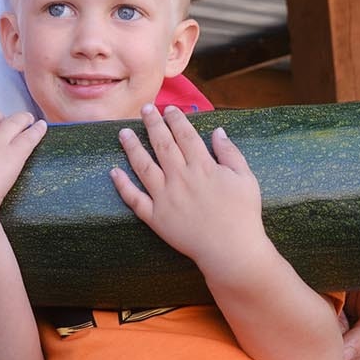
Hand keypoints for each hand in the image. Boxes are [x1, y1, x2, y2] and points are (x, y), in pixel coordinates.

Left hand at [110, 103, 264, 265]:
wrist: (232, 250)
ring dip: (132, 147)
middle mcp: (180, 178)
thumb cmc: (243, 214)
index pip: (185, 134)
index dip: (176, 119)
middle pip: (162, 144)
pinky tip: (114, 171)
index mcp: (202, 166)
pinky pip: (134, 199)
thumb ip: (229, 152)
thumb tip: (217, 131)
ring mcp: (165, 198)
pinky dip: (122, 185)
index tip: (168, 108)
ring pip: (143, 166)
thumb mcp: (245, 178)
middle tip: (145, 109)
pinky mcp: (156, 217)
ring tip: (123, 133)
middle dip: (152, 124)